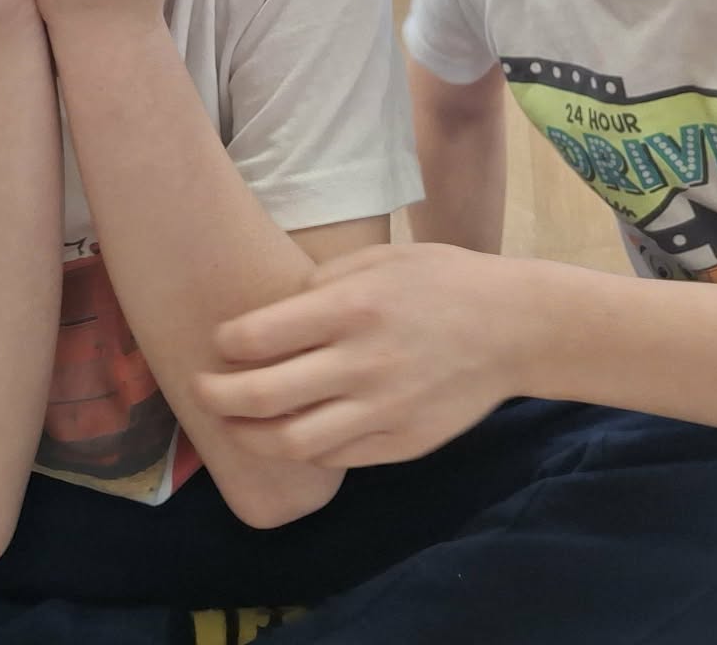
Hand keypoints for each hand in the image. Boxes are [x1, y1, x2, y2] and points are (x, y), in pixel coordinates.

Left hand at [197, 243, 528, 467]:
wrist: (515, 328)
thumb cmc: (445, 281)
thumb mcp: (384, 258)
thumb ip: (324, 282)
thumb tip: (276, 310)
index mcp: (353, 307)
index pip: (257, 336)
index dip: (224, 343)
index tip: (219, 343)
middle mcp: (362, 362)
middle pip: (260, 396)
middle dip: (216, 396)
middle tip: (201, 390)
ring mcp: (382, 410)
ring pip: (290, 442)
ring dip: (250, 436)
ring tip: (236, 425)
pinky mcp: (400, 443)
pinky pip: (334, 457)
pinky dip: (304, 450)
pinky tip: (295, 433)